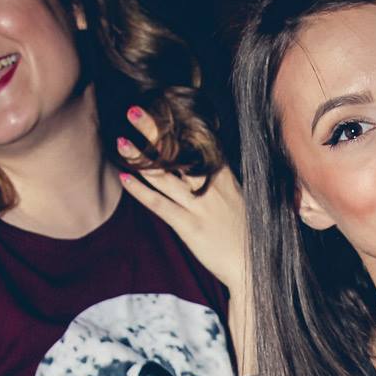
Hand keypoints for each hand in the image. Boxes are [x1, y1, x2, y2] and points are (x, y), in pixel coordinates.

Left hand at [117, 106, 246, 293]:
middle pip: (179, 153)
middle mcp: (211, 188)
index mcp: (226, 179)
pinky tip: (125, 178)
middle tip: (135, 111)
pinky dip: (141, 191)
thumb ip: (224, 185)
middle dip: (156, 131)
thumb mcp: (242, 203)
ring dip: (140, 157)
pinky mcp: (189, 227)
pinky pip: (160, 204)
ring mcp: (199, 207)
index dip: (180, 125)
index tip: (164, 107)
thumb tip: (208, 171)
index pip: (201, 144)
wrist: (253, 268)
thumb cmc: (248, 238)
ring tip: (121, 141)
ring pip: (165, 176)